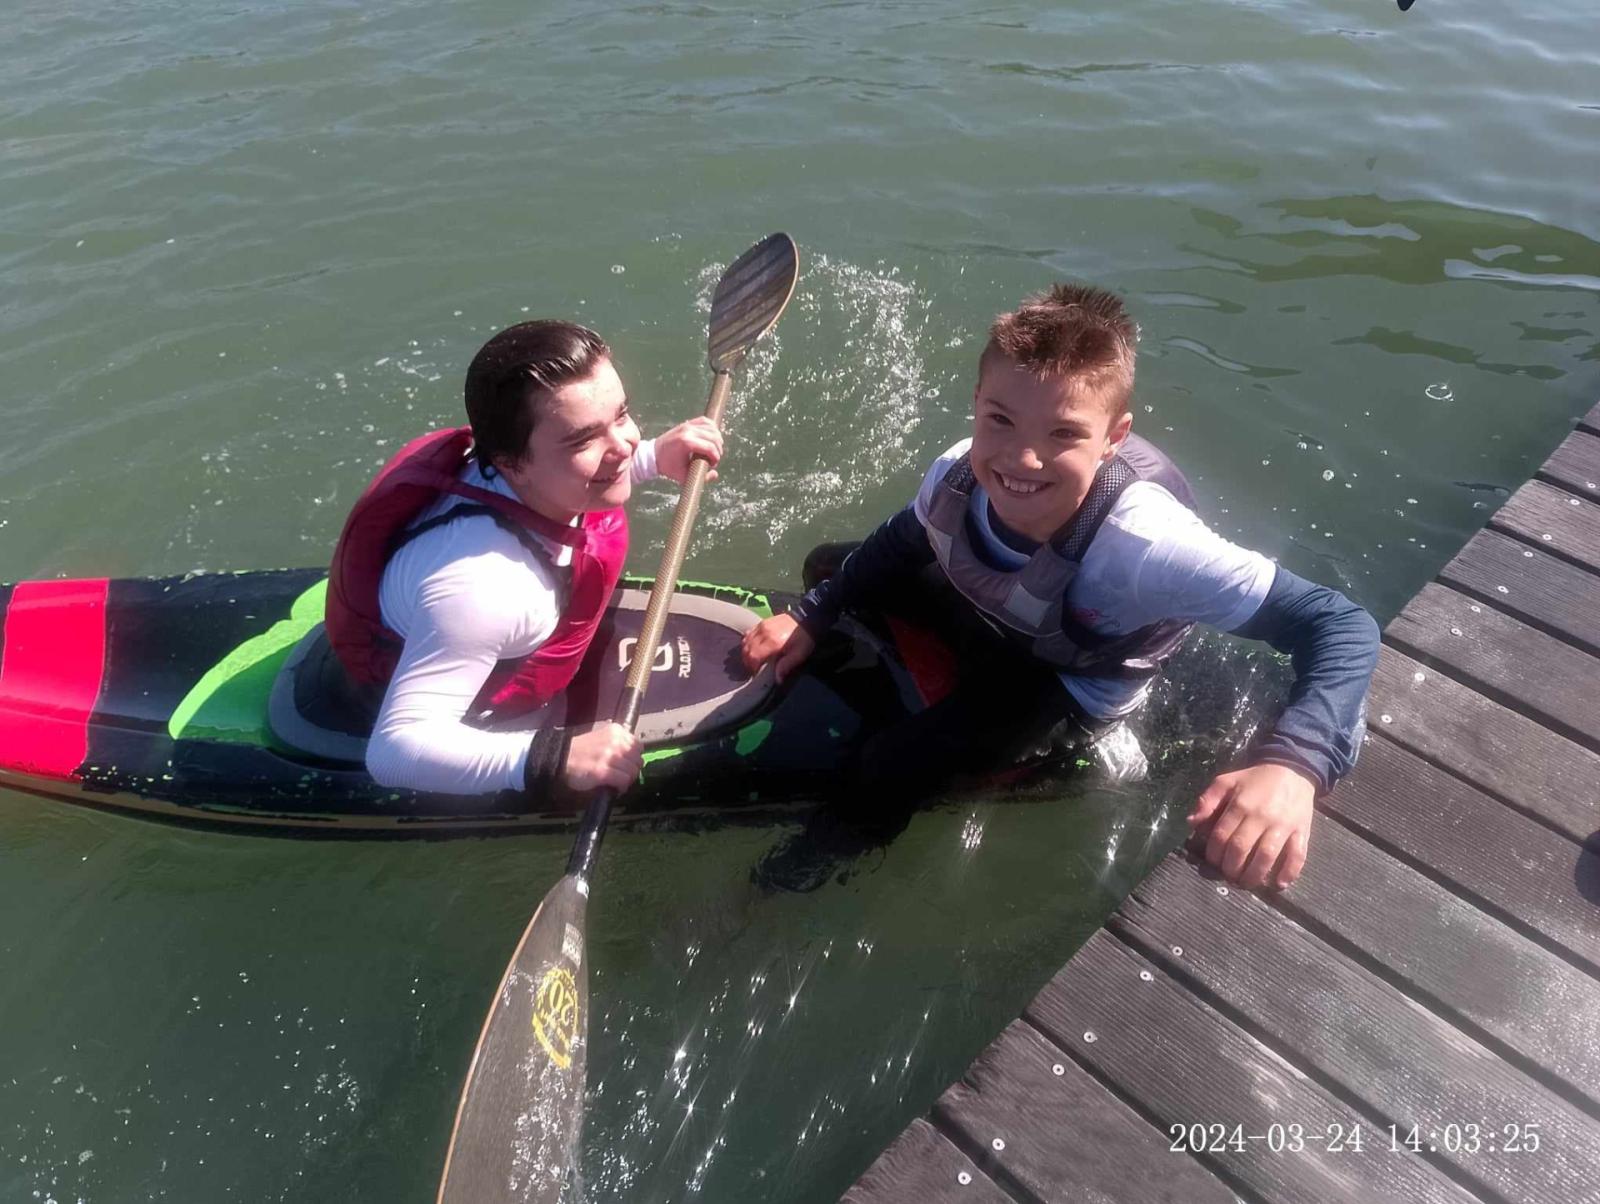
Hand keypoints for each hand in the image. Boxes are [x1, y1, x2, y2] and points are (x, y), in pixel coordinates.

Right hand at [561, 722, 642, 792]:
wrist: (560, 759)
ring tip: (618, 782)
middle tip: (622, 775)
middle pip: (637, 760)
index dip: (633, 758)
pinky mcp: (603, 771)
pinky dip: (621, 787)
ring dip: (627, 780)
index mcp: (615, 731)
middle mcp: (615, 741)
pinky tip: (614, 788)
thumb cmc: (580, 751)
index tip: (626, 764)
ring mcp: (609, 756)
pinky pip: (623, 781)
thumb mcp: (601, 738)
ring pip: (632, 771)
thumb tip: (634, 757)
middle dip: (632, 770)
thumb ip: (618, 743)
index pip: (638, 746)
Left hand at [654, 416, 722, 484]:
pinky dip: (712, 428)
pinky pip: (705, 421)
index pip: (710, 448)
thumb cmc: (669, 467)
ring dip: (717, 439)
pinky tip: (712, 437)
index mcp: (686, 443)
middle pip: (713, 437)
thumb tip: (715, 473)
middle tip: (714, 458)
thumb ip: (701, 478)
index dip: (716, 457)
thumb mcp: (683, 476)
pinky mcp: (688, 423)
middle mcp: (688, 431)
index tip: (713, 464)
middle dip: (718, 449)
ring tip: (714, 449)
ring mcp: (688, 425)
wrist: (654, 455)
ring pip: (712, 428)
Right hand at [740, 613, 815, 682]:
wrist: (807, 619)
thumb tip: (778, 679)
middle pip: (747, 649)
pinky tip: (752, 648)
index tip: (756, 673)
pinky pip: (748, 633)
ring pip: (746, 641)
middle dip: (748, 661)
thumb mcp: (799, 654)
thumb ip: (786, 666)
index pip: (754, 656)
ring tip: (752, 660)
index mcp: (773, 642)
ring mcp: (762, 626)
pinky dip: (747, 642)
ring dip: (746, 652)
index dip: (753, 667)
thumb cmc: (804, 638)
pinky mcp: (762, 622)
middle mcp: (764, 633)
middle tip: (754, 668)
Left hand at [1187, 762, 1315, 889]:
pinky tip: (1279, 885)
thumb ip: (1207, 800)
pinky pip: (1298, 856)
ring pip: (1267, 856)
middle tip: (1228, 876)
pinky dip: (1289, 872)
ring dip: (1254, 875)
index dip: (1214, 854)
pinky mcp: (1302, 831)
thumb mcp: (1227, 782)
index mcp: (1240, 805)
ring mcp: (1284, 826)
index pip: (1222, 836)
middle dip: (1231, 868)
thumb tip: (1191, 822)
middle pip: (1242, 849)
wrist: (1292, 769)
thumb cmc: (1255, 779)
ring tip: (1246, 883)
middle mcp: (1261, 817)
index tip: (1213, 863)